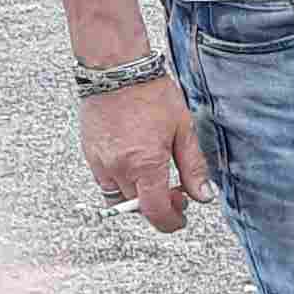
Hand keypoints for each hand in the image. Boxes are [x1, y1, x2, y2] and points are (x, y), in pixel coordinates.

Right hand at [81, 73, 212, 230]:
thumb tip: (204, 196)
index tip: (181, 217)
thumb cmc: (151, 94)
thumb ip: (193, 167)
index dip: (171, 221)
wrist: (116, 71)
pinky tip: (136, 165)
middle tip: (177, 189)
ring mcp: (100, 163)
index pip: (156, 212)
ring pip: (120, 198)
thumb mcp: (183, 129)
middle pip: (138, 207)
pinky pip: (105, 183)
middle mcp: (119, 169)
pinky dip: (122, 183)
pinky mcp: (90, 155)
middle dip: (159, 205)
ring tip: (155, 176)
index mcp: (146, 165)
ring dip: (139, 196)